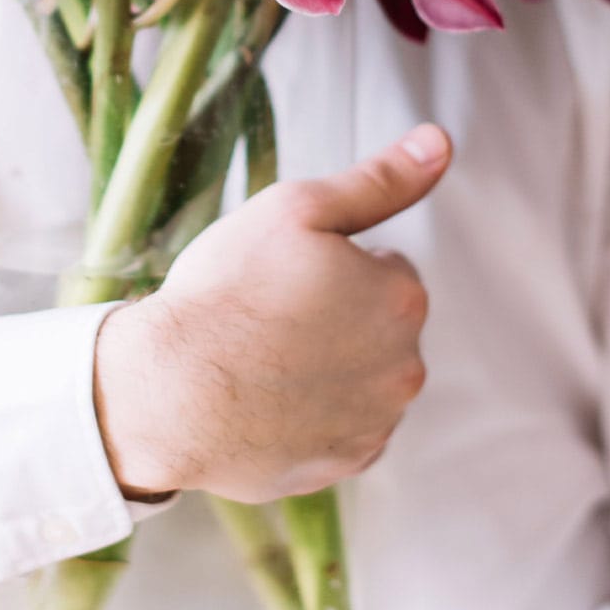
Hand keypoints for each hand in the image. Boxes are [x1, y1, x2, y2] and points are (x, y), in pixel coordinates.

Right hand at [93, 123, 450, 503]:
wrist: (169, 392)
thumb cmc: (227, 291)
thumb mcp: (298, 208)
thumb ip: (379, 179)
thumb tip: (440, 143)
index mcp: (403, 297)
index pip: (382, 265)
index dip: (329, 263)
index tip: (284, 274)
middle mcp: (407, 368)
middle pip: (376, 323)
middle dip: (336, 314)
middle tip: (269, 313)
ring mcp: (376, 424)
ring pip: (360, 375)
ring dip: (328, 364)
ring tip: (263, 357)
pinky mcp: (344, 466)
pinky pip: (341, 425)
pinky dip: (314, 412)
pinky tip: (268, 399)